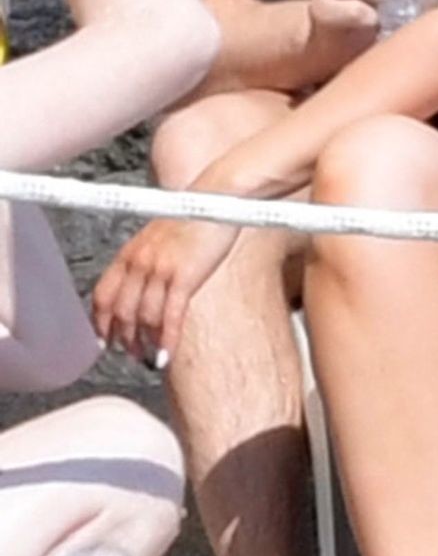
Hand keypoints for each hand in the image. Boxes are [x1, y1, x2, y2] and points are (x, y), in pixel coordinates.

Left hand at [92, 215, 240, 363]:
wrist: (218, 197)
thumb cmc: (195, 216)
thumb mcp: (160, 238)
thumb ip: (147, 262)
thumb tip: (145, 289)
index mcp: (130, 252)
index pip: (102, 296)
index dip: (100, 322)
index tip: (105, 340)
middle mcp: (139, 262)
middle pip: (121, 312)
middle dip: (124, 339)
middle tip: (133, 353)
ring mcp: (160, 269)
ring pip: (143, 318)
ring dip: (146, 344)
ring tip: (152, 357)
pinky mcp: (184, 276)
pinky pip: (169, 317)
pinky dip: (166, 340)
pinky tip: (167, 354)